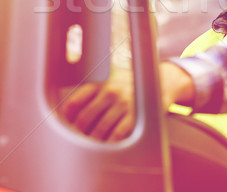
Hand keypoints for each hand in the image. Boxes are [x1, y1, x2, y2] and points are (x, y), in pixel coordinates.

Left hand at [62, 62, 195, 140]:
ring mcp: (124, 104)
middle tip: (77, 140)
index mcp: (100, 83)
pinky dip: (110, 144)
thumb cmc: (132, 85)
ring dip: (92, 142)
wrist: (162, 81)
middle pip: (84, 118)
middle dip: (78, 133)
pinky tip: (107, 146)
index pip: (74, 102)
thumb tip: (68, 112)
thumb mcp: (111, 80)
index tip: (63, 126)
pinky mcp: (137, 115)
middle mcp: (111, 91)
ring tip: (90, 146)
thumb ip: (92, 93)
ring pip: (100, 129)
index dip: (65, 117)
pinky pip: (118, 135)